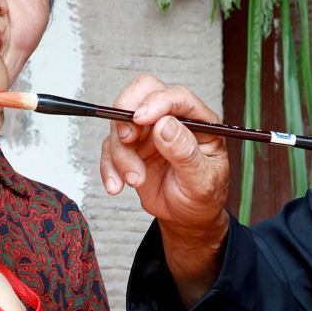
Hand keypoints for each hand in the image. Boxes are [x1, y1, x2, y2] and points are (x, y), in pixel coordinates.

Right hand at [99, 75, 231, 301]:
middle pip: (143, 91)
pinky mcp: (131, 148)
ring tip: (135, 181)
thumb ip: (185, 152)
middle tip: (127, 138)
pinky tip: (117, 185)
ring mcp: (150, 133)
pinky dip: (108, 167)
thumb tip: (166, 124)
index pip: (177, 96)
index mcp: (199, 121)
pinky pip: (109, 148)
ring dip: (121, 154)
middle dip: (127, 113)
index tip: (141, 119)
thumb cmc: (203, 196)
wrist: (188, 218)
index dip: (157, 102)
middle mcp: (172, 120)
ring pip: (121, 124)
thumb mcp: (202, 180)